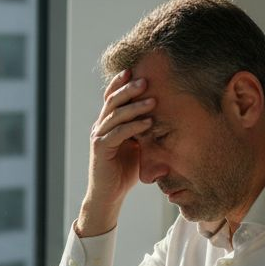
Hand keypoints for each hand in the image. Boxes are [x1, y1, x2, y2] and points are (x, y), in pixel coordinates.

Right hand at [76, 70, 154, 236]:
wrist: (109, 195)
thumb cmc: (125, 171)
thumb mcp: (138, 146)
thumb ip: (144, 131)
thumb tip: (165, 115)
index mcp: (108, 123)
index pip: (112, 98)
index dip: (120, 83)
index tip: (135, 70)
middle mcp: (100, 127)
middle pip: (112, 101)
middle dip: (128, 89)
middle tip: (145, 79)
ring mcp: (99, 137)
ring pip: (115, 115)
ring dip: (134, 106)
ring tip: (152, 100)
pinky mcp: (101, 149)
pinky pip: (117, 133)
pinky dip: (133, 126)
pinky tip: (148, 122)